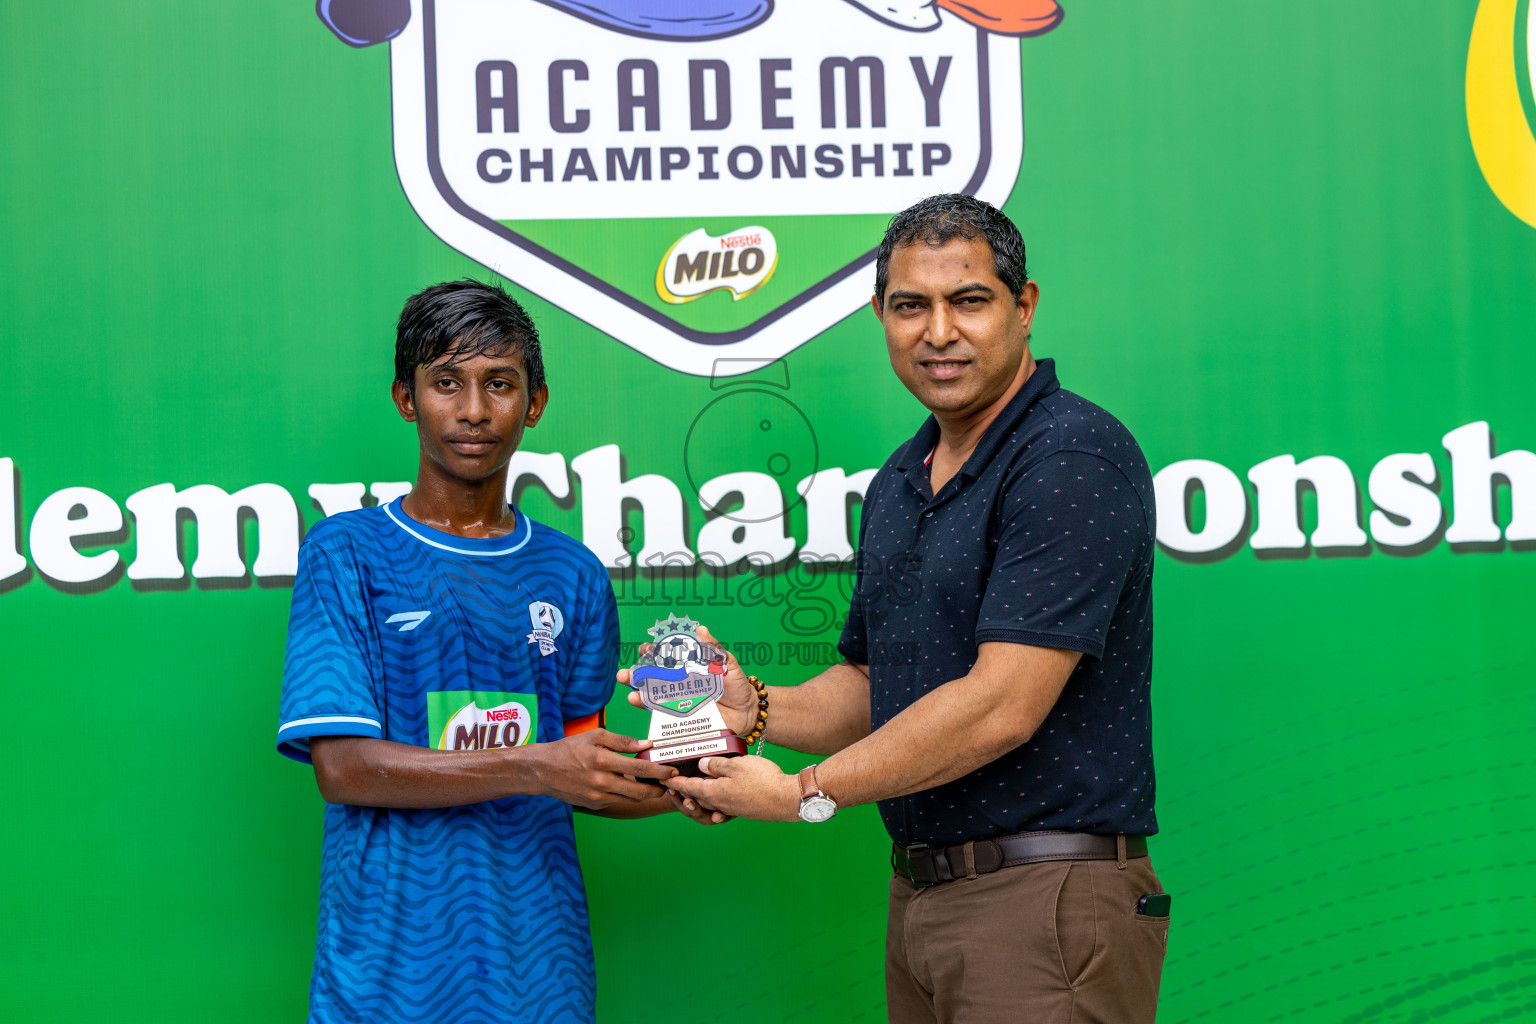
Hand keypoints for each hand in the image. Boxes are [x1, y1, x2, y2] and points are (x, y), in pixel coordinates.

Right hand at [524, 729, 676, 808]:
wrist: (543, 770)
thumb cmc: (570, 748)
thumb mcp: (595, 736)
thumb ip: (622, 741)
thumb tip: (646, 743)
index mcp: (602, 760)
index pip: (639, 768)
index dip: (659, 771)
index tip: (673, 770)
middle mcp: (601, 782)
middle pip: (640, 791)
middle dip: (658, 788)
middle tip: (669, 782)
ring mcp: (597, 797)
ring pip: (631, 799)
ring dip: (646, 793)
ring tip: (655, 783)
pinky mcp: (594, 805)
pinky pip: (618, 801)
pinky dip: (629, 795)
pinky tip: (633, 785)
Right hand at [616, 624, 758, 735]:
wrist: (747, 712)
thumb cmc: (737, 685)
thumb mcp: (728, 664)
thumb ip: (714, 649)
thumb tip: (701, 629)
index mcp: (688, 665)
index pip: (666, 655)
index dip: (652, 652)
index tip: (644, 650)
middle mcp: (679, 681)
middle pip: (652, 676)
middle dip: (636, 673)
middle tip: (625, 674)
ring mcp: (678, 699)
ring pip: (652, 694)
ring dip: (637, 691)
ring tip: (628, 691)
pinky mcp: (681, 716)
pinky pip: (662, 712)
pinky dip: (648, 708)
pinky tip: (639, 702)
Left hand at [663, 754, 799, 821]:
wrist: (787, 800)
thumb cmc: (763, 781)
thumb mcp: (737, 765)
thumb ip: (717, 765)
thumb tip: (701, 765)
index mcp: (715, 792)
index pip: (689, 786)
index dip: (676, 782)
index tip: (664, 779)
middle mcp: (721, 803)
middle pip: (697, 796)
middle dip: (685, 790)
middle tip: (675, 782)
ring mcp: (733, 808)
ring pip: (710, 801)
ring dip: (700, 795)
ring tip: (695, 786)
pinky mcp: (744, 809)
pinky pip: (723, 803)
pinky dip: (716, 797)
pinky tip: (721, 790)